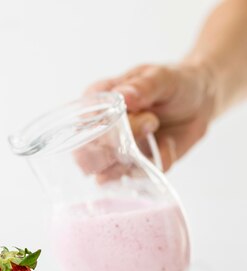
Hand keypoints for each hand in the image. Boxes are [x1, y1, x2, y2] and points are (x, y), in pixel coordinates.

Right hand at [85, 63, 215, 169]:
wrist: (199, 102)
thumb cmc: (173, 84)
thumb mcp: (162, 78)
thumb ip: (143, 87)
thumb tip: (125, 96)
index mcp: (95, 104)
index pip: (83, 127)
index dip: (104, 129)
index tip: (137, 114)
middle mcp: (98, 132)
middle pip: (87, 158)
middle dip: (117, 150)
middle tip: (150, 124)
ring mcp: (113, 155)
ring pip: (105, 175)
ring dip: (134, 161)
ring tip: (156, 131)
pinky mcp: (131, 170)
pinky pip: (136, 179)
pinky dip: (155, 165)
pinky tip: (166, 144)